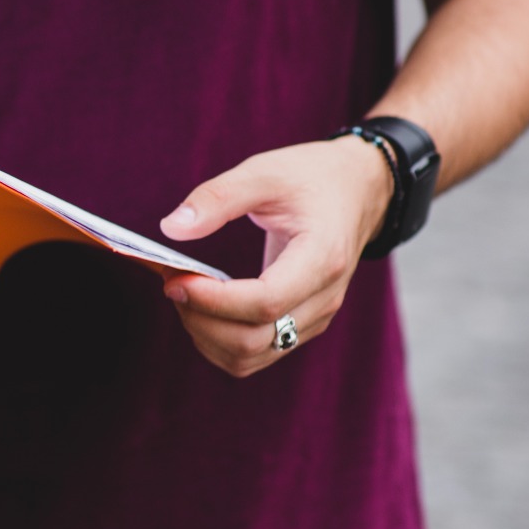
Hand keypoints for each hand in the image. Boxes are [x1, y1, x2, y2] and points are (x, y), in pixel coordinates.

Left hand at [157, 136, 393, 376]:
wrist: (358, 190)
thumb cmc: (312, 178)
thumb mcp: (265, 172)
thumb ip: (218, 197)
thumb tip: (170, 228)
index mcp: (322, 259)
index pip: (265, 303)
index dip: (213, 300)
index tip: (174, 279)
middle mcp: (323, 298)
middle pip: (253, 339)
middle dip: (200, 319)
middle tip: (170, 281)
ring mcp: (314, 318)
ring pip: (250, 356)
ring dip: (205, 334)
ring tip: (183, 292)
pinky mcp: (300, 326)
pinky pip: (255, 353)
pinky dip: (217, 341)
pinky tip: (200, 307)